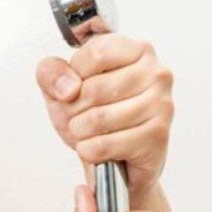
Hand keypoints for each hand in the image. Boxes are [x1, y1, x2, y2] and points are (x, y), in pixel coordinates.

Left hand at [35, 34, 174, 197]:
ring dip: (80, 131)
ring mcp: (161, 105)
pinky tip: (96, 147)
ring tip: (89, 131)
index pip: (95, 53)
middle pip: (94, 89)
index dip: (74, 76)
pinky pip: (104, 145)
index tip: (79, 87)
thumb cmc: (91, 114)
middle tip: (81, 115)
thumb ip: (51, 72)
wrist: (110, 160)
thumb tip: (69, 88)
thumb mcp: (60, 87)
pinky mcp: (157, 137)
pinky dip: (89, 150)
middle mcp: (156, 73)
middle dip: (74, 108)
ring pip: (97, 119)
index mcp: (137, 51)